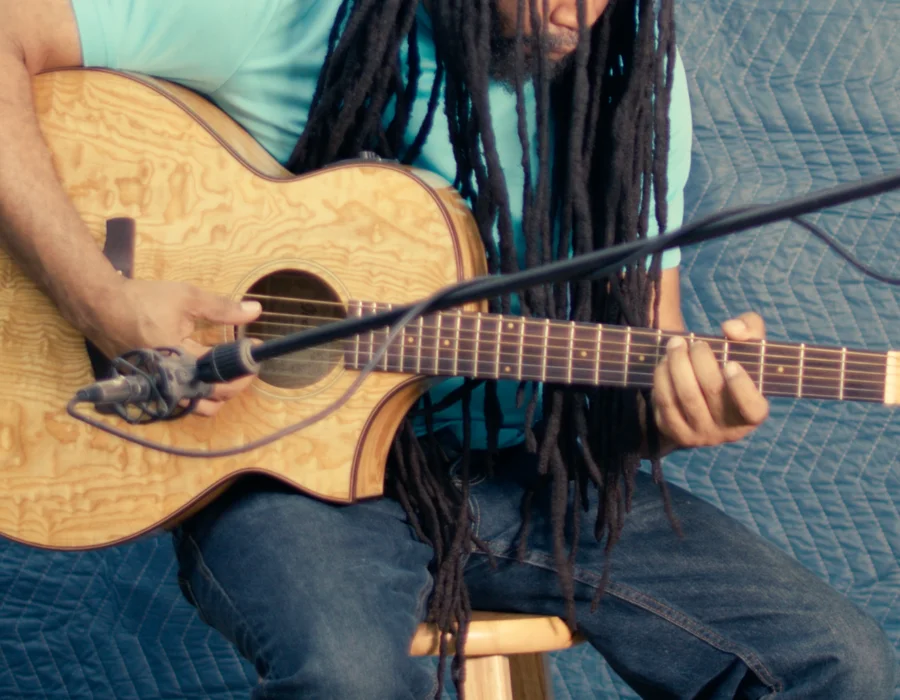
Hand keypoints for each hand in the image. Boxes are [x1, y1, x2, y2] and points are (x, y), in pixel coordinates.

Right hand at [88, 278, 261, 416]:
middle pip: (210, 401)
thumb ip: (223, 308)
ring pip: (193, 408)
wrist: (100, 305)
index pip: (220, 373)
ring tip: (226, 374)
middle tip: (243, 367)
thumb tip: (256, 310)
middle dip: (233, 387)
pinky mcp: (147, 388)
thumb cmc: (142, 300)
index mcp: (177, 359)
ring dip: (214, 396)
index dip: (243, 365)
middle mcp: (166, 380)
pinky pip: (178, 402)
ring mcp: (154, 388)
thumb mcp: (187, 298)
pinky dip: (195, 394)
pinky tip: (203, 376)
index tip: (254, 350)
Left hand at [651, 312, 769, 448]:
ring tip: (676, 345)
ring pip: (686, 397)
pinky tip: (665, 362)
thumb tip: (731, 329)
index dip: (741, 386)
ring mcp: (701, 435)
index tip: (731, 363)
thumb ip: (749, 328)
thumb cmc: (729, 366)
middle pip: (712, 391)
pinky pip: (665, 403)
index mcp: (753, 414)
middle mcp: (728, 431)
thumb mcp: (747, 345)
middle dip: (700, 360)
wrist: (701, 394)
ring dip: (678, 365)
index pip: (752, 408)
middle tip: (694, 343)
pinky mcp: (675, 433)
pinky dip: (663, 378)